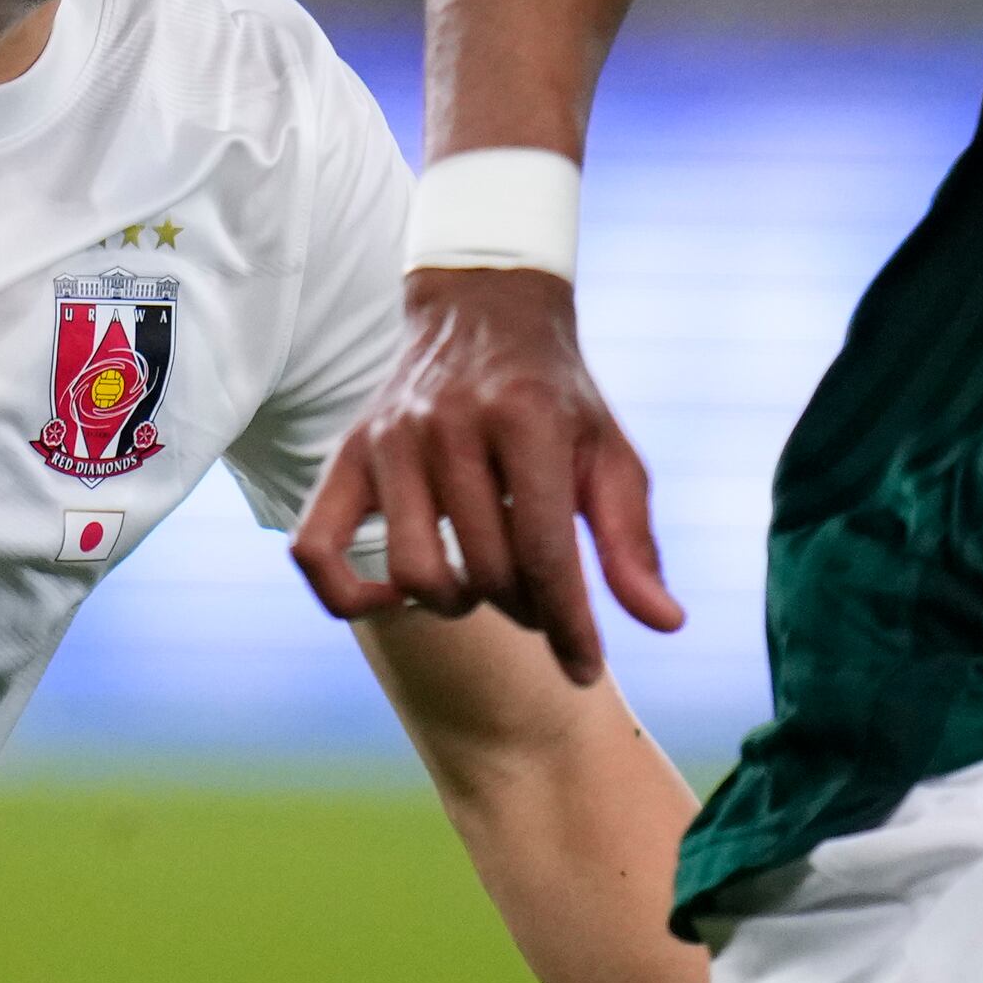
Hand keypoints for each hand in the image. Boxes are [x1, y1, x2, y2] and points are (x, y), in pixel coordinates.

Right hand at [289, 267, 684, 684]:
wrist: (484, 313)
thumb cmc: (558, 398)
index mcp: (526, 418)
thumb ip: (631, 542)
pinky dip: (348, 594)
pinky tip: (392, 597)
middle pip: (486, 571)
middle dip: (525, 608)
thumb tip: (665, 624)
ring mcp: (390, 438)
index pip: (545, 554)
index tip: (586, 669)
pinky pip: (317, 549)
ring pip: (414, 573)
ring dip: (456, 601)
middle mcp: (449, 424)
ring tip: (481, 581)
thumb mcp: (610, 456)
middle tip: (540, 596)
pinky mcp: (346, 454)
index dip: (571, 628)